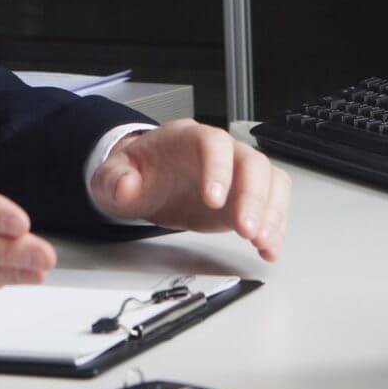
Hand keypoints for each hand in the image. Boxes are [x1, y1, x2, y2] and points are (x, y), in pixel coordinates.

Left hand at [88, 120, 290, 260]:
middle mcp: (220, 152)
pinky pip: (270, 205)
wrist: (144, 182)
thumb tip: (126, 186)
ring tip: (262, 243)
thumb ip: (115, 181)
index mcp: (186, 139)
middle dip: (254, 196)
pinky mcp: (244, 198)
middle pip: (250, 161)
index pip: (212, 143)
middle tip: (247, 230)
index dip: (219, 168)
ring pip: (269, 181)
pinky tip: (268, 249)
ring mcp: (236, 174)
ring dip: (271, 213)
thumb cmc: (135, 174)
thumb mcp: (113, 177)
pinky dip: (274, 228)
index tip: (214, 200)